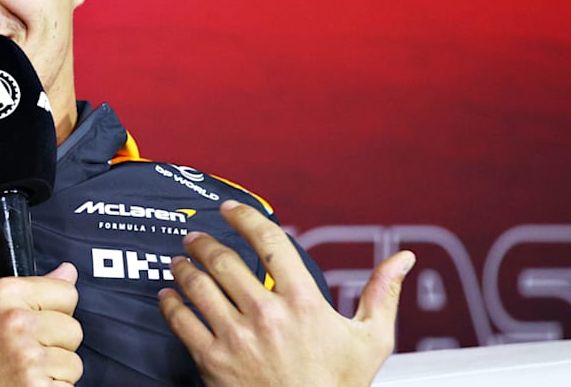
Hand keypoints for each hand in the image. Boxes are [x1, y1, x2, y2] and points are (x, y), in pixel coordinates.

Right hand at [0, 262, 82, 386]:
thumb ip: (31, 289)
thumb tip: (68, 272)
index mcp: (5, 294)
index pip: (67, 292)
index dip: (56, 310)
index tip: (39, 321)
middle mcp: (17, 322)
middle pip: (74, 329)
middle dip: (56, 344)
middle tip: (25, 352)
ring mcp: (28, 358)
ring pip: (73, 363)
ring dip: (54, 372)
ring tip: (22, 372)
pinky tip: (24, 385)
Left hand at [158, 200, 414, 386]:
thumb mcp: (371, 341)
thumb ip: (381, 294)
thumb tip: (402, 259)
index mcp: (303, 303)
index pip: (270, 243)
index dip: (245, 218)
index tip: (231, 209)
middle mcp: (267, 315)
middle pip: (224, 260)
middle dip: (205, 242)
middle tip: (196, 237)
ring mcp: (237, 338)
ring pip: (198, 286)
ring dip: (184, 267)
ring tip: (180, 260)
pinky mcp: (213, 361)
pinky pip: (182, 322)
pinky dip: (170, 304)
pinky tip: (168, 295)